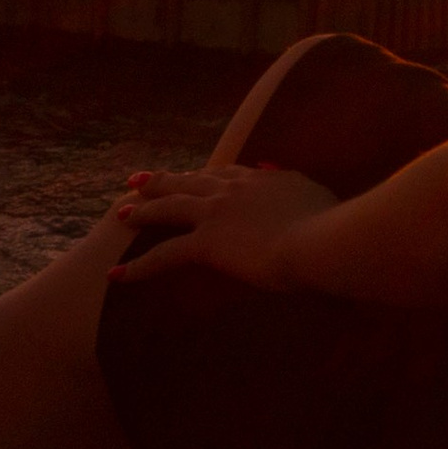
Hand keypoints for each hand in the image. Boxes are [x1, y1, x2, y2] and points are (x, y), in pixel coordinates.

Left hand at [105, 164, 340, 292]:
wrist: (321, 239)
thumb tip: (276, 173)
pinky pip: (165, 254)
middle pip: (188, 181)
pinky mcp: (208, 243)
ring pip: (169, 208)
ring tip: (122, 213)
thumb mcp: (315, 193)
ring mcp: (217, 213)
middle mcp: (232, 188)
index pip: (223, 173)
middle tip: (137, 180)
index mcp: (260, 178)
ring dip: (144, 210)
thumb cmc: (329, 222)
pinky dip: (139, 266)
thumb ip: (292, 183)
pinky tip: (118, 275)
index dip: (202, 174)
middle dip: (161, 180)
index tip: (190, 175)